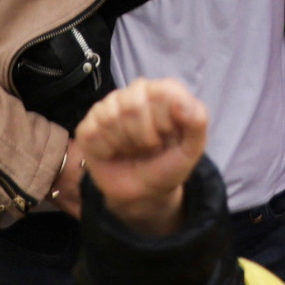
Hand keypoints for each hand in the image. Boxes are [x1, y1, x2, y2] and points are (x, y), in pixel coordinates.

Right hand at [69, 77, 213, 225]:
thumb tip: (181, 102)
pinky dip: (105, 150)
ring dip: (125, 145)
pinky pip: (91, 132)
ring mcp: (108, 107)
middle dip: (144, 137)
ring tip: (133, 150)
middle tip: (149, 148)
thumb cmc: (168, 166)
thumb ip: (197, 122)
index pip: (160, 92)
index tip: (168, 137)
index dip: (164, 122)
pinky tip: (113, 153)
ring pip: (110, 118)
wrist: (143, 194)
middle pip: (132, 105)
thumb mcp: (191, 149)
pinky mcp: (88, 125)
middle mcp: (134, 92)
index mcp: (163, 91)